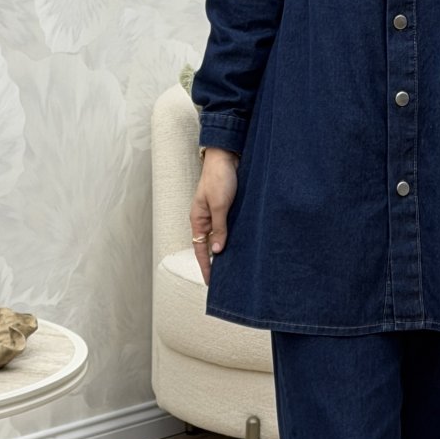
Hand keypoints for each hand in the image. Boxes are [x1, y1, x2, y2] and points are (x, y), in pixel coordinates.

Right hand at [190, 149, 239, 282]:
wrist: (227, 157)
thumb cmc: (219, 178)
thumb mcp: (220, 205)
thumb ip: (219, 228)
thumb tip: (216, 251)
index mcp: (198, 219)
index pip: (199, 249)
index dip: (205, 266)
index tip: (210, 281)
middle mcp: (205, 218)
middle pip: (208, 245)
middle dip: (215, 261)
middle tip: (225, 278)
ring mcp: (216, 213)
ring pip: (219, 236)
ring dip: (225, 249)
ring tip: (234, 265)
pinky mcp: (226, 207)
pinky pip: (227, 227)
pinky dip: (232, 236)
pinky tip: (240, 243)